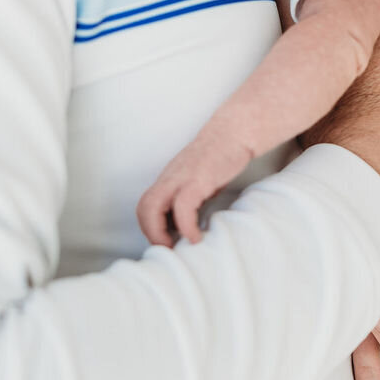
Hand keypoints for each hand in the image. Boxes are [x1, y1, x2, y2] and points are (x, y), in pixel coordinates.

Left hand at [137, 123, 252, 246]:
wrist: (235, 132)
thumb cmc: (221, 156)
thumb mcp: (201, 179)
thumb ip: (193, 197)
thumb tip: (190, 223)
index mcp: (170, 179)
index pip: (146, 205)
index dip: (151, 227)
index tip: (167, 242)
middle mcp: (171, 178)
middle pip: (144, 207)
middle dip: (151, 233)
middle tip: (168, 247)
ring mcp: (182, 177)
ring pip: (153, 206)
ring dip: (159, 233)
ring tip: (176, 245)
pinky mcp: (198, 179)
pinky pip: (183, 207)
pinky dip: (186, 227)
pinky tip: (197, 237)